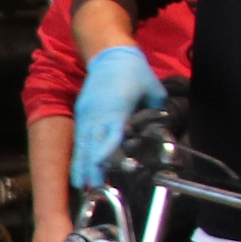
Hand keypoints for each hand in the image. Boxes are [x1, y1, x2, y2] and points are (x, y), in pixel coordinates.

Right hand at [69, 42, 163, 189]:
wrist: (109, 53)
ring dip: (83, 164)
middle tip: (93, 188)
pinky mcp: (82, 113)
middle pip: (93, 143)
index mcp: (116, 106)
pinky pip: (80, 138)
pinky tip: (80, 169)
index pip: (110, 133)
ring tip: (83, 185)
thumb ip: (156, 111)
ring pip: (83, 143)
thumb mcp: (153, 88)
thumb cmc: (133, 70)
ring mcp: (87, 112)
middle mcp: (97, 111)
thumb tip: (160, 128)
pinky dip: (80, 154)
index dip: (106, 151)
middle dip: (92, 166)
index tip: (102, 168)